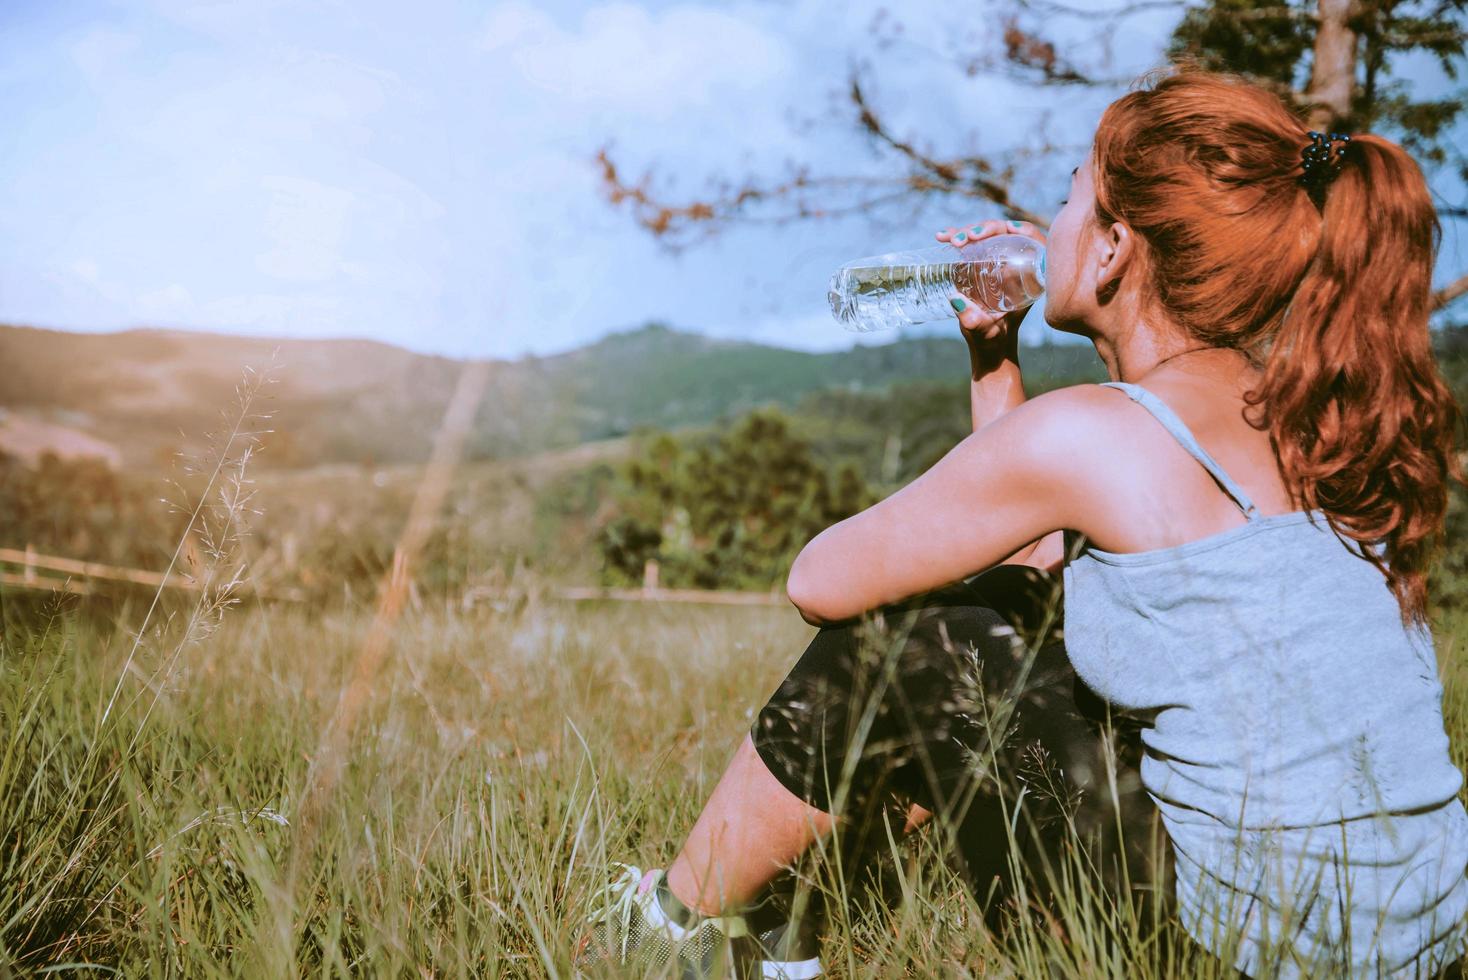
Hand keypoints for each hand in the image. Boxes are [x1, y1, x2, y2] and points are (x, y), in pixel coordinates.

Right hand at [936, 219, 1046, 352]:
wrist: (988, 344)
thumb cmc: (993, 339)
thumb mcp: (985, 331)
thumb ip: (973, 320)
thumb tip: (956, 299)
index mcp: (1030, 277)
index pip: (1034, 243)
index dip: (1024, 231)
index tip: (1007, 229)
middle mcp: (1016, 265)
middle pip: (1007, 234)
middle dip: (987, 229)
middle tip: (968, 237)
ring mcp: (997, 263)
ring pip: (988, 236)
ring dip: (969, 231)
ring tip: (950, 238)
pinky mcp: (981, 264)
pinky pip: (973, 245)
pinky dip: (958, 237)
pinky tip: (942, 237)